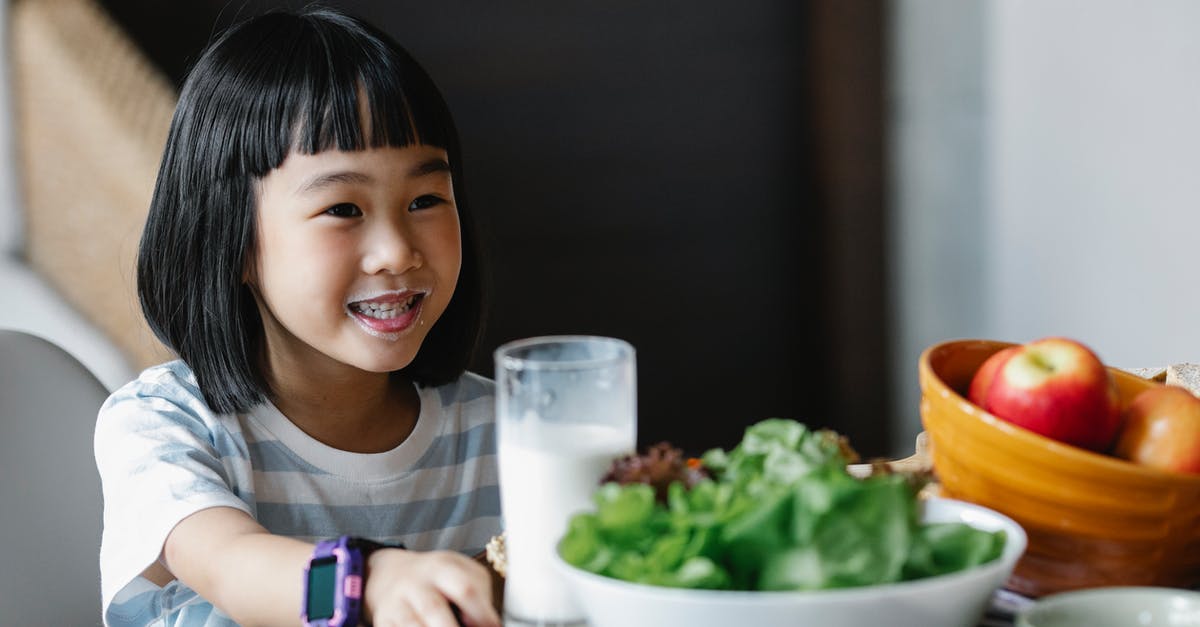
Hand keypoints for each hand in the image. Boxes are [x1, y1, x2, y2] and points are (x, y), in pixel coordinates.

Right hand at [364, 548, 500, 626]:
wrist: (389, 574)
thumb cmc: (436, 578)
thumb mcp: (460, 571)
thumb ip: (479, 594)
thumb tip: (490, 623)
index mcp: (441, 567)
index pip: (465, 588)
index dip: (482, 613)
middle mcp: (416, 584)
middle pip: (434, 609)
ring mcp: (396, 604)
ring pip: (412, 625)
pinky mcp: (383, 621)